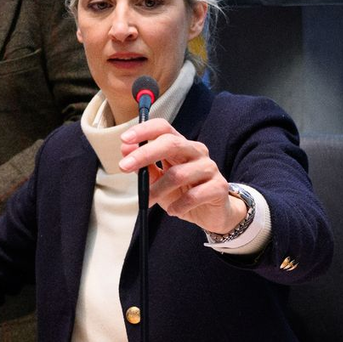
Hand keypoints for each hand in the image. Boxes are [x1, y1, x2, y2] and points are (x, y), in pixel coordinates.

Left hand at [118, 118, 245, 234]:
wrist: (211, 213)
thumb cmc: (183, 193)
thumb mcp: (158, 181)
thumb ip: (144, 167)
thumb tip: (126, 150)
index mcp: (181, 146)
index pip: (164, 128)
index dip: (144, 130)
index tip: (124, 139)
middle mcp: (196, 152)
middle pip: (172, 144)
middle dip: (145, 154)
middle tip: (123, 166)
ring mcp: (209, 168)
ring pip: (179, 174)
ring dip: (157, 190)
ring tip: (148, 201)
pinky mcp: (219, 187)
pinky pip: (194, 195)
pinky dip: (179, 205)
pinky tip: (173, 210)